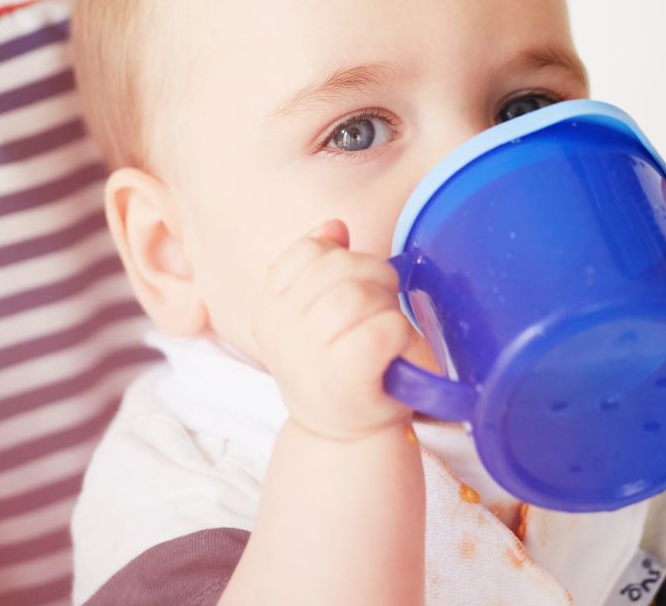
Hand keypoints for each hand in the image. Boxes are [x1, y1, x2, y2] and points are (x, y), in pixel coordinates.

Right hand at [247, 218, 417, 441]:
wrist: (345, 439)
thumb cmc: (337, 367)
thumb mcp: (315, 313)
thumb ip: (320, 264)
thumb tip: (335, 227)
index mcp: (268, 306)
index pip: (311, 251)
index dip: (343, 261)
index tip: (348, 291)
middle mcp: (279, 326)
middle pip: (341, 267)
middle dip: (374, 281)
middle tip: (377, 314)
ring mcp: (309, 352)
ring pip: (361, 294)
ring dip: (386, 308)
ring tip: (383, 334)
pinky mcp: (344, 375)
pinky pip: (383, 328)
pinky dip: (397, 336)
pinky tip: (390, 354)